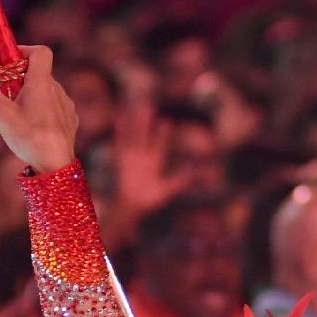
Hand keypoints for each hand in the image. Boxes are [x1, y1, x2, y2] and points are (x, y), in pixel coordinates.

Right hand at [0, 45, 78, 174]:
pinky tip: (33, 124)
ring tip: (18, 111)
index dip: (25, 51)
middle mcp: (58, 90)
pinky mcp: (70, 120)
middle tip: (5, 91)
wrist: (56, 166)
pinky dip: (43, 108)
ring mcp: (66, 105)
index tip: (9, 62)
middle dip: (22, 77)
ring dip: (32, 93)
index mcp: (42, 83)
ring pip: (48, 90)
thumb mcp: (2, 114)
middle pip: (40, 72)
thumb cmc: (29, 138)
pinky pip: (56, 106)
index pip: (41, 52)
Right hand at [111, 101, 183, 218]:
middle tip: (150, 108)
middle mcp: (142, 159)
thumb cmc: (150, 202)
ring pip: (134, 137)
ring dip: (135, 124)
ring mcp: (132, 159)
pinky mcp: (122, 160)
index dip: (162, 136)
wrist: (132, 208)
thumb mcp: (168, 190)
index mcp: (153, 165)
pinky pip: (121, 143)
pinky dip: (121, 132)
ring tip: (137, 109)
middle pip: (145, 137)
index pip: (159, 146)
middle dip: (147, 124)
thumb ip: (180, 182)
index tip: (166, 122)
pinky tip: (120, 119)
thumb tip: (195, 174)